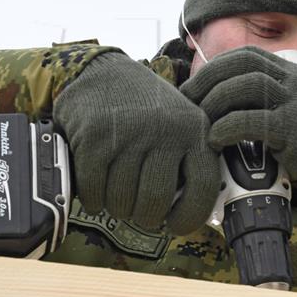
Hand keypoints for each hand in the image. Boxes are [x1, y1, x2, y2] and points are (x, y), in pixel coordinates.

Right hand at [53, 52, 220, 233]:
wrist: (102, 72)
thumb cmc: (145, 108)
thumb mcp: (181, 123)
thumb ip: (191, 162)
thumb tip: (198, 214)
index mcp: (195, 130)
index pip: (203, 189)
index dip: (190, 217)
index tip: (175, 225)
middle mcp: (165, 130)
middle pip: (155, 203)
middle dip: (144, 216)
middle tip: (138, 209)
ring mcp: (129, 133)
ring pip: (122, 201)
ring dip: (116, 207)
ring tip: (117, 191)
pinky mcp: (94, 137)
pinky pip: (93, 191)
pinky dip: (92, 198)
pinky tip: (96, 185)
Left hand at [179, 46, 296, 209]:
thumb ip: (275, 102)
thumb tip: (231, 107)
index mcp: (295, 75)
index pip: (248, 55)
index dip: (217, 67)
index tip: (196, 85)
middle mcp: (296, 83)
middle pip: (242, 65)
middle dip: (207, 80)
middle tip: (187, 101)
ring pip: (245, 86)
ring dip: (214, 102)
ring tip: (200, 120)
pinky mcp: (295, 132)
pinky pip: (252, 121)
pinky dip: (226, 128)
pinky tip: (215, 140)